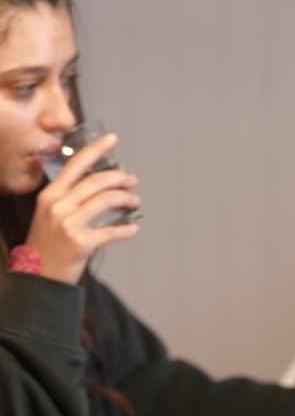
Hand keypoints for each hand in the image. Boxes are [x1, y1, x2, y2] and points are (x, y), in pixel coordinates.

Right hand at [26, 132, 140, 284]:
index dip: (95, 150)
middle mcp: (57, 206)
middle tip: (132, 180)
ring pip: (105, 200)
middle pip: (96, 181)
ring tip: (135, 201)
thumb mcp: (49, 214)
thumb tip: (100, 183)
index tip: (112, 138)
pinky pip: (110, 231)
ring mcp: (68, 224)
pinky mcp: (80, 243)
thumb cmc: (47, 243)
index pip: (75, 165)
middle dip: (119, 178)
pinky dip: (126, 229)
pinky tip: (134, 229)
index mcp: (50, 195)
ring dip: (126, 199)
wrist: (37, 276)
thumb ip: (68, 198)